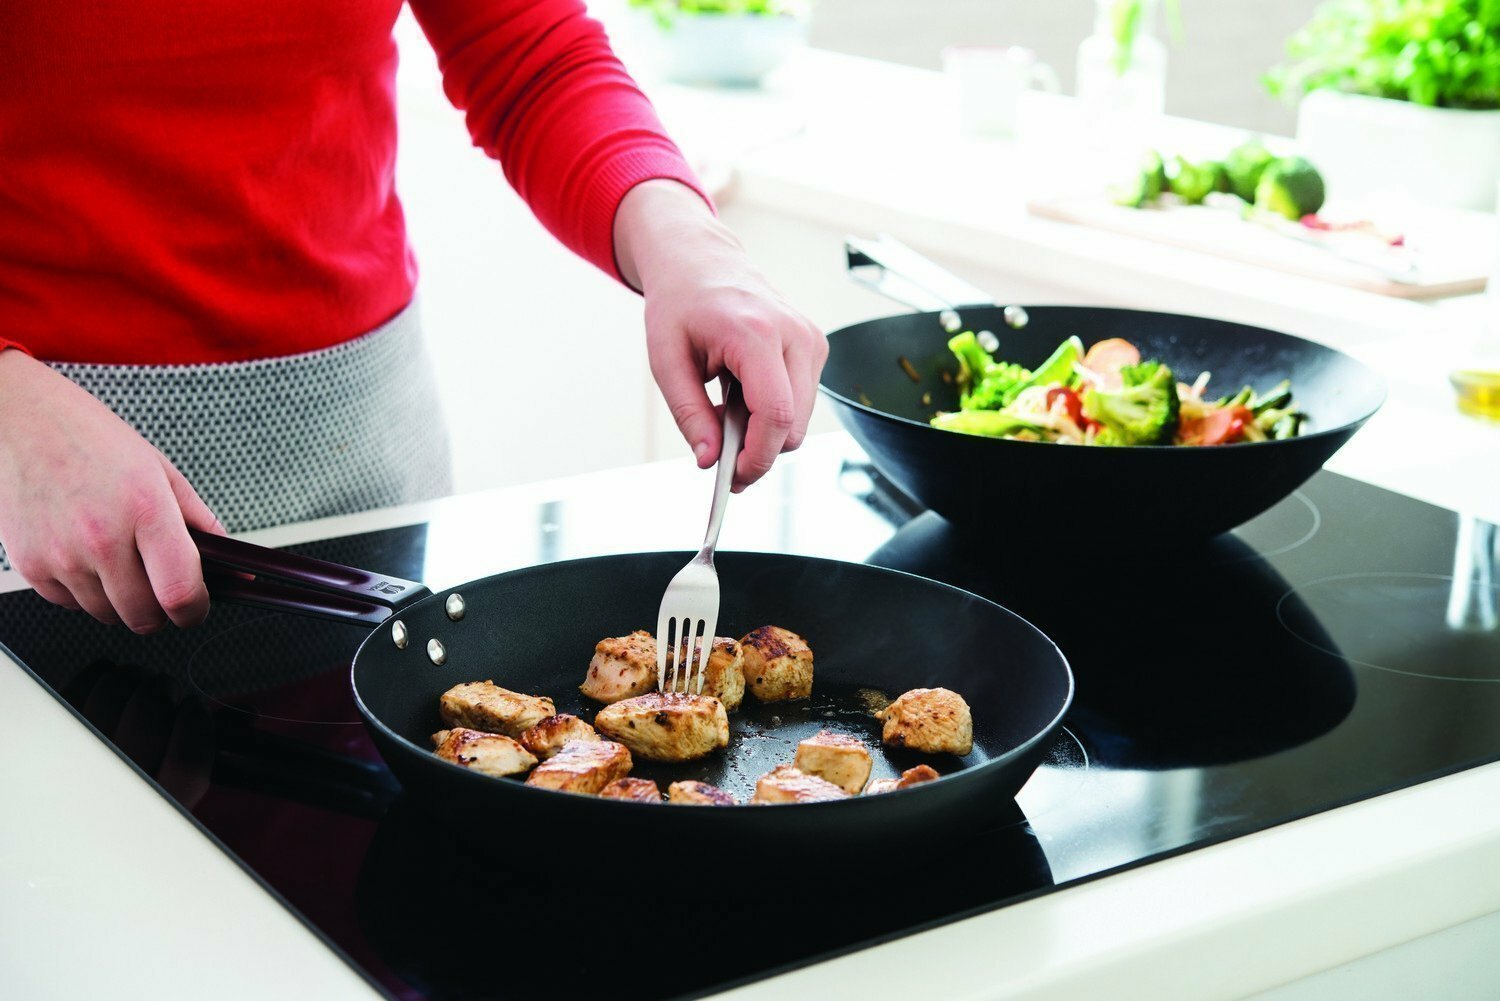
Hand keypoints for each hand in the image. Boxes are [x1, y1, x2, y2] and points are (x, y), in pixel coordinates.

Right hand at [0, 349, 222, 630]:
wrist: (22, 422)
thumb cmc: (89, 439)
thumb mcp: (159, 469)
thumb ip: (197, 517)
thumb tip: (226, 556)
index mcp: (144, 509)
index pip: (179, 591)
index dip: (195, 611)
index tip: (196, 609)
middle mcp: (101, 538)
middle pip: (143, 615)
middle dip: (161, 612)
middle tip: (161, 589)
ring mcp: (61, 556)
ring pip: (107, 614)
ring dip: (122, 602)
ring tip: (120, 561)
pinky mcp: (31, 566)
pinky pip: (70, 604)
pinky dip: (85, 593)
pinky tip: (87, 557)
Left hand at [614, 180, 827, 490]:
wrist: (700, 260)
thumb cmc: (680, 305)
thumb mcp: (666, 361)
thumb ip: (689, 414)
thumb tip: (710, 460)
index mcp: (756, 333)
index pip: (776, 415)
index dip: (757, 457)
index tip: (733, 478)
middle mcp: (795, 334)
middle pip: (795, 426)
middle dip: (760, 452)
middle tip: (721, 455)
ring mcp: (811, 339)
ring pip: (802, 420)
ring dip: (766, 431)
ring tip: (726, 410)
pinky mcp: (815, 345)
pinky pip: (803, 402)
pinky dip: (775, 412)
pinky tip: (744, 393)